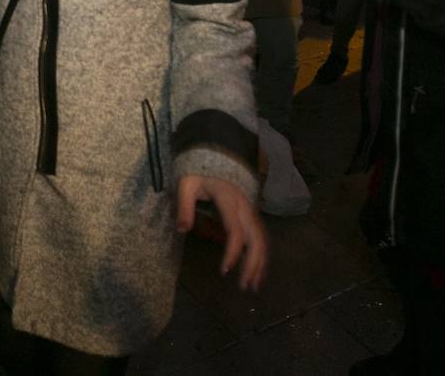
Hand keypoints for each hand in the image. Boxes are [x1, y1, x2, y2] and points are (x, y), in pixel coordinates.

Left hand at [177, 175, 266, 291]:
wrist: (216, 157)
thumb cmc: (199, 173)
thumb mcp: (187, 184)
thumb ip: (184, 205)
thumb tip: (182, 229)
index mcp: (229, 199)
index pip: (235, 230)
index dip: (232, 252)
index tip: (224, 271)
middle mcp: (245, 207)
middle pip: (256, 238)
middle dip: (252, 264)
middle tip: (244, 287)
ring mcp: (251, 211)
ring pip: (262, 240)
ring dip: (260, 264)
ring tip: (253, 287)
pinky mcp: (251, 216)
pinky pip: (261, 237)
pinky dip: (261, 256)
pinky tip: (256, 273)